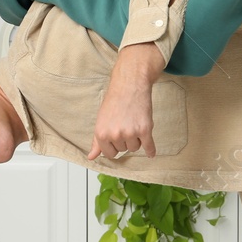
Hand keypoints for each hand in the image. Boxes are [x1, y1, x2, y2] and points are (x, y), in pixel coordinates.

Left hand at [88, 44, 164, 160]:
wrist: (130, 85)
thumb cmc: (114, 101)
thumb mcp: (101, 120)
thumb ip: (96, 141)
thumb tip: (91, 157)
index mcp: (101, 133)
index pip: (109, 154)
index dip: (114, 146)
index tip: (117, 138)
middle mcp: (115, 135)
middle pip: (123, 150)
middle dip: (126, 140)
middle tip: (126, 124)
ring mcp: (130, 133)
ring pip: (135, 148)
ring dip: (137, 139)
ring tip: (134, 123)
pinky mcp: (145, 129)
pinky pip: (149, 146)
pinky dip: (151, 150)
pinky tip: (151, 153)